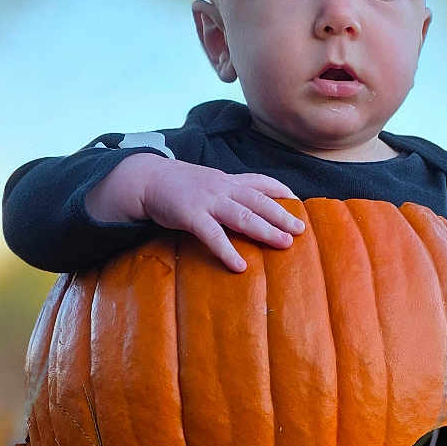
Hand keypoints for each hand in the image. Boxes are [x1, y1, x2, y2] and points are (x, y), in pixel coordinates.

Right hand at [85, 156, 304, 272]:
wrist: (146, 180)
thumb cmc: (180, 186)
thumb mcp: (209, 183)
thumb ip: (229, 192)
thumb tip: (251, 207)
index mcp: (227, 181)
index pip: (260, 182)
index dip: (280, 191)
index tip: (299, 202)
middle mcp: (222, 188)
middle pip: (258, 201)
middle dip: (281, 215)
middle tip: (300, 230)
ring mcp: (207, 201)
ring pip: (243, 215)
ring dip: (265, 230)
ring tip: (284, 243)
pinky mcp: (191, 216)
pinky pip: (213, 235)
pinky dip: (227, 251)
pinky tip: (240, 265)